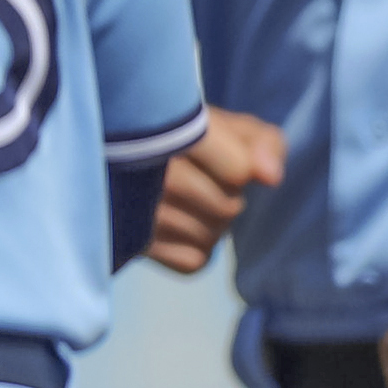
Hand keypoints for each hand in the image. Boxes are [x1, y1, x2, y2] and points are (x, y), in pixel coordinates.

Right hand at [148, 105, 286, 273]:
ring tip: (186, 202)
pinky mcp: (132, 242)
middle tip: (198, 179)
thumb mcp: (226, 125)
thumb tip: (271, 177)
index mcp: (170, 126)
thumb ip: (262, 141)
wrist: (117, 153)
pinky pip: (193, 261)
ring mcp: (135, 208)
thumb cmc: (184, 137)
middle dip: (225, 197)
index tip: (218, 154)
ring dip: (210, 225)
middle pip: (226, 207)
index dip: (240, 168)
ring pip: (210, 236)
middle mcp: (146, 167)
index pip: (238, 170)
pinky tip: (176, 227)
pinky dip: (194, 249)